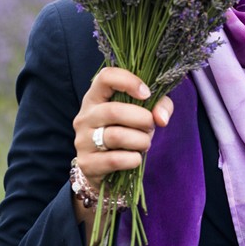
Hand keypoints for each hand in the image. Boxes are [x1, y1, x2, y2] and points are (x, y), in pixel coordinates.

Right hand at [73, 67, 172, 192]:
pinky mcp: (87, 163)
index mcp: (96, 97)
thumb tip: (161, 118)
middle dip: (142, 119)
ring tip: (145, 143)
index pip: (105, 77)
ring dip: (140, 140)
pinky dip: (133, 159)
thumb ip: (159, 106)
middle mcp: (85, 116)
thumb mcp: (143, 113)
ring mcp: (82, 140)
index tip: (147, 94)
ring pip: (116, 136)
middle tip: (150, 126)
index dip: (129, 81)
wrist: (105, 169)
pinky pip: (114, 160)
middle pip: (114, 111)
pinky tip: (135, 158)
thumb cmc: (126, 132)